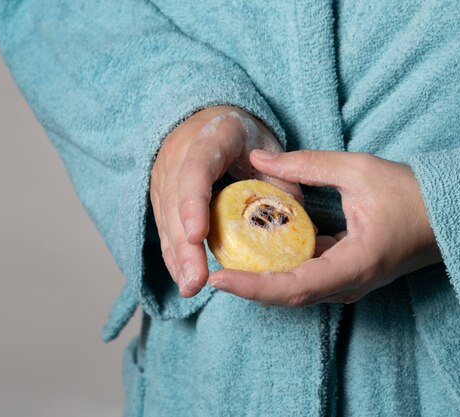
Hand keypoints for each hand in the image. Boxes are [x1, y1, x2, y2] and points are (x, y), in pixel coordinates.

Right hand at [150, 106, 300, 297]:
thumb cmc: (245, 136)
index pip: (195, 170)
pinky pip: (165, 226)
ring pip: (166, 219)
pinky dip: (174, 253)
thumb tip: (299, 223)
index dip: (194, 204)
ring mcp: (164, 175)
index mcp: (208, 137)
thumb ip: (282, 180)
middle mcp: (177, 155)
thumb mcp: (269, 147)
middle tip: (196, 280)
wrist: (210, 117)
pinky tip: (184, 277)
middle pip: (174, 204)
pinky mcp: (161, 193)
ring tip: (190, 287)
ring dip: (177, 257)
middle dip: (184, 246)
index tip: (199, 235)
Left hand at [209, 150, 441, 305]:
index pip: (294, 286)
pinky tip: (257, 253)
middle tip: (210, 268)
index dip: (252, 286)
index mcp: (354, 264)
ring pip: (295, 293)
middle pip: (288, 297)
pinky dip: (278, 271)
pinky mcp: (346, 277)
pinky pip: (306, 281)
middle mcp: (349, 285)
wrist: (444, 216)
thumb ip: (305, 165)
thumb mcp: (357, 169)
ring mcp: (348, 285)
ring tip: (226, 262)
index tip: (218, 277)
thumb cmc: (409, 193)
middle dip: (246, 286)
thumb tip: (258, 159)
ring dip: (259, 281)